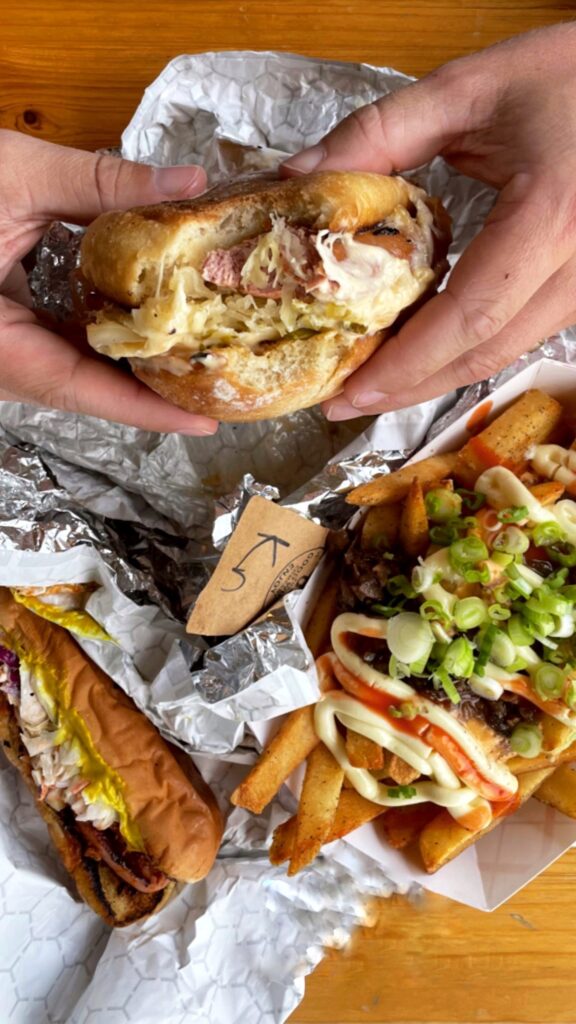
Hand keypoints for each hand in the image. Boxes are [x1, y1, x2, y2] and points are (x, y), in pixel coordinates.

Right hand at [0, 130, 216, 433]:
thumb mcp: (14, 176)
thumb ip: (101, 182)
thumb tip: (189, 183)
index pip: (82, 390)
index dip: (147, 411)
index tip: (205, 420)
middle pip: (86, 389)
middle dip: (152, 389)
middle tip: (220, 381)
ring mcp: (0, 352)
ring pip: (73, 371)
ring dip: (131, 363)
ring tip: (197, 353)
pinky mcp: (3, 333)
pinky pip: (57, 348)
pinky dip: (102, 338)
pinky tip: (145, 321)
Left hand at [283, 24, 575, 419]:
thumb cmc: (565, 75)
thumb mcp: (468, 88)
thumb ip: (381, 132)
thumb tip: (298, 176)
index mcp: (549, 216)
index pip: (469, 316)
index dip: (405, 365)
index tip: (349, 392)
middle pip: (484, 352)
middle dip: (409, 387)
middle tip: (344, 402)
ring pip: (504, 352)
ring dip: (435, 374)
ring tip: (371, 380)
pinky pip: (519, 333)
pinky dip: (464, 346)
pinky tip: (419, 344)